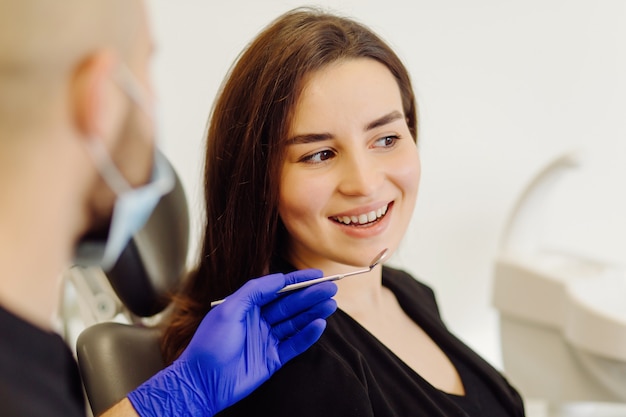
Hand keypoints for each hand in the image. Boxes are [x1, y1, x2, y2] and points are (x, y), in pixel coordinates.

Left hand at [127, 269, 336, 416]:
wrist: (201, 383)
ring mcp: (267, 340)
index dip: (297, 280)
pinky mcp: (273, 359)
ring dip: (313, 312)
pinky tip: (320, 324)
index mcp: (247, 306)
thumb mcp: (228, 310)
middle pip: (290, 304)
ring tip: (331, 303)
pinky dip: (307, 335)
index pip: (277, 289)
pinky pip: (294, 345)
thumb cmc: (209, 344)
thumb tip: (278, 278)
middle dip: (310, 295)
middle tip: (331, 288)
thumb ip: (254, 291)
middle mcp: (259, 320)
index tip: (317, 274)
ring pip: (295, 323)